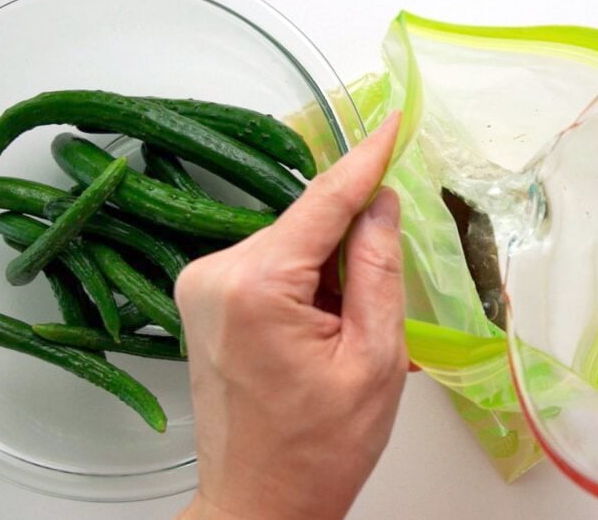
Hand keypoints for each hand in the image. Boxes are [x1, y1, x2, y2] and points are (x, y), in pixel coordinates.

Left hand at [176, 113, 406, 519]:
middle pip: (306, 224)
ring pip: (291, 243)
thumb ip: (377, 268)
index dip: (366, 157)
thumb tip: (381, 201)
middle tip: (371, 311)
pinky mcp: (204, 297)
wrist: (260, 501)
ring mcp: (202, 284)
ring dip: (327, 270)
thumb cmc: (319, 448)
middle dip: (350, 245)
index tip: (395, 117)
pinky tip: (318, 331)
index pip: (323, 201)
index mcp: (256, 286)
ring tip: (340, 338)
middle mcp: (215, 273)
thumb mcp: (374, 357)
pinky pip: (271, 263)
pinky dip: (305, 282)